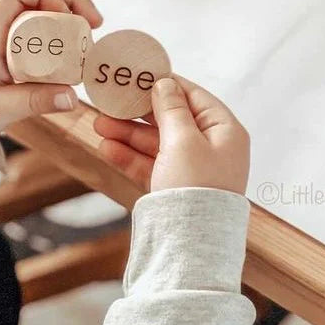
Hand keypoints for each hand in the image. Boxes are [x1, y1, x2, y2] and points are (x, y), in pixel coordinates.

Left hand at [0, 0, 102, 142]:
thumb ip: (34, 102)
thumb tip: (73, 97)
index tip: (68, 18)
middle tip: (95, 23)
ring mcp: (1, 28)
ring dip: (67, 6)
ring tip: (90, 29)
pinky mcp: (8, 38)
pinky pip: (37, 16)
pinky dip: (59, 20)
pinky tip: (74, 38)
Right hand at [94, 75, 249, 194]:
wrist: (193, 248)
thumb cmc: (196, 187)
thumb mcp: (184, 140)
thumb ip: (172, 109)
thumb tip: (165, 84)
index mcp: (225, 131)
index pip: (194, 97)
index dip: (166, 84)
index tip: (139, 76)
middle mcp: (212, 148)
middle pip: (172, 120)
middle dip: (139, 112)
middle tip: (111, 102)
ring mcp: (192, 169)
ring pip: (157, 143)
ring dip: (128, 134)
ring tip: (99, 124)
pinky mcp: (175, 188)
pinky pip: (151, 165)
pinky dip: (130, 156)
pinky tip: (107, 148)